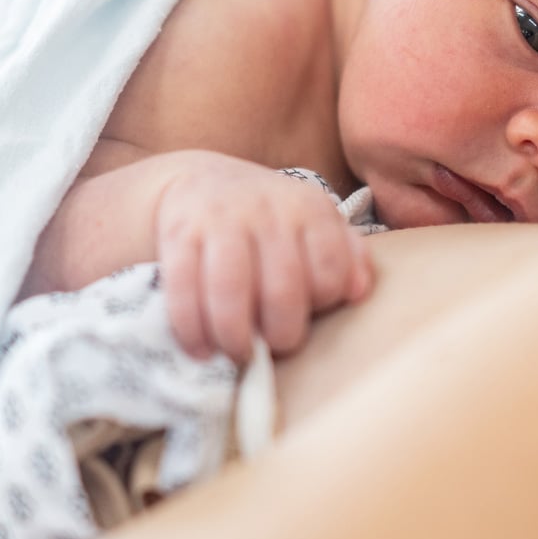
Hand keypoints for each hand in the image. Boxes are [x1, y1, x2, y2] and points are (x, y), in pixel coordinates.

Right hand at [155, 156, 374, 363]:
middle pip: (283, 287)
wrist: (200, 184)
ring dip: (235, 336)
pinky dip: (191, 328)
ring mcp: (220, 220)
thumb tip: (359, 292)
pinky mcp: (179, 235)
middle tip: (274, 347)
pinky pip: (183, 289)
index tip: (308, 315)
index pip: (330, 269)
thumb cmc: (269, 220)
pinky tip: (200, 349)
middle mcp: (266, 210)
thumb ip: (345, 256)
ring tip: (238, 354)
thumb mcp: (314, 224)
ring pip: (230, 290)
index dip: (322, 304)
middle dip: (281, 333)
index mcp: (309, 209)